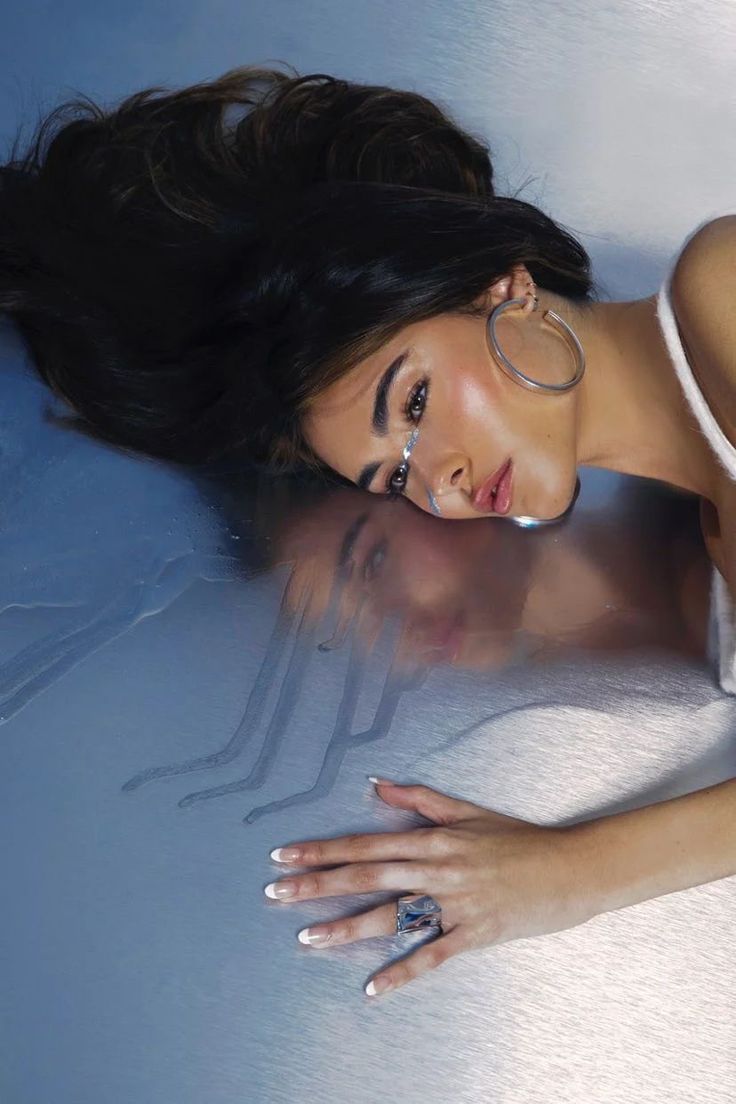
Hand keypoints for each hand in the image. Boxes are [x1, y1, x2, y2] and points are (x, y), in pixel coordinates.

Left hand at [265, 779, 596, 996]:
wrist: (569, 868)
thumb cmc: (517, 839)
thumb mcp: (467, 811)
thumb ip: (419, 797)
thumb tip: (376, 782)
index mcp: (431, 838)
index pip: (365, 842)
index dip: (322, 849)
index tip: (285, 856)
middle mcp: (436, 867)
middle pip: (367, 874)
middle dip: (317, 884)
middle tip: (276, 892)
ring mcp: (455, 901)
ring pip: (392, 915)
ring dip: (347, 926)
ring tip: (307, 937)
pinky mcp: (475, 932)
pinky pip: (433, 955)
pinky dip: (403, 972)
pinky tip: (374, 986)